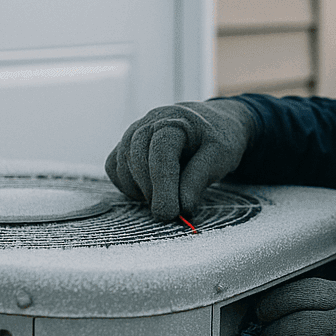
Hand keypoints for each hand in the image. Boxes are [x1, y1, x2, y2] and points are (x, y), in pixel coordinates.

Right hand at [104, 100, 254, 220]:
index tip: (170, 213)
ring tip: (167, 198)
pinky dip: (128, 186)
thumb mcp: (220, 156)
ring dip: (140, 191)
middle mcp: (148, 123)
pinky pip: (114, 168)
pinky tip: (151, 191)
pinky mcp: (124, 146)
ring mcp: (132, 133)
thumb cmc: (217, 140)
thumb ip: (200, 180)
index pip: (161, 152)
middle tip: (171, 214)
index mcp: (175, 121)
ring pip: (122, 165)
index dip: (163, 186)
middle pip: (137, 159)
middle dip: (153, 192)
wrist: (210, 124)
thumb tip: (182, 208)